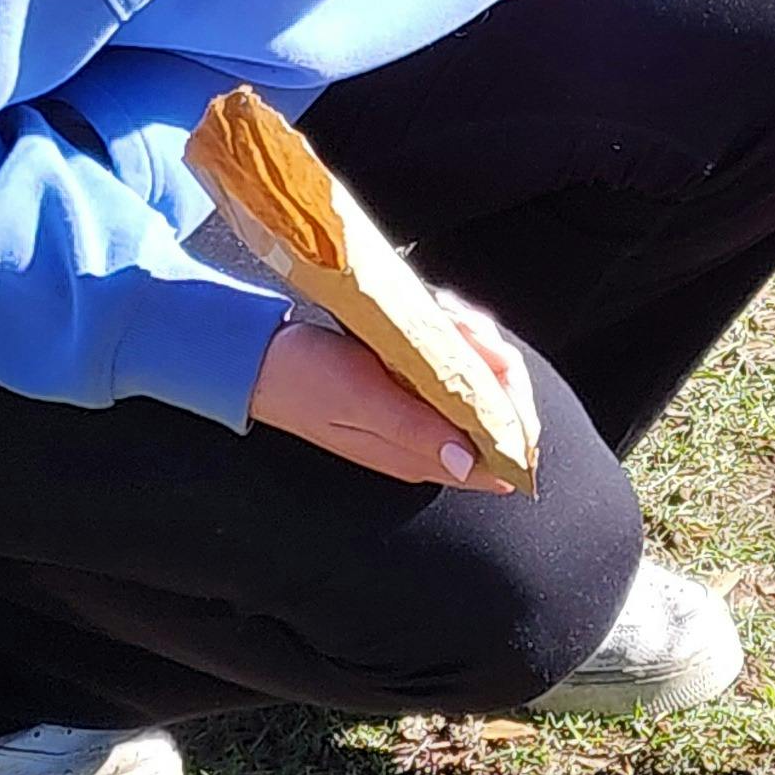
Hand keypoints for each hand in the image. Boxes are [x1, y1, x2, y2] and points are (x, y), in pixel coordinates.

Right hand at [250, 297, 525, 491]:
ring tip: (445, 312)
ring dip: (474, 343)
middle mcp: (427, 442)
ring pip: (479, 382)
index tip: (496, 365)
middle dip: (493, 364)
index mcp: (419, 456)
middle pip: (497, 412)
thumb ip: (415, 431)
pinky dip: (454, 338)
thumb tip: (466, 462)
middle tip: (463, 324)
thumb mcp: (361, 401)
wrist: (259, 359)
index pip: (498, 454)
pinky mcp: (409, 389)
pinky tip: (435, 316)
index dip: (514, 412)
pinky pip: (453, 366)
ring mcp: (420, 415)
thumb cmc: (304, 381)